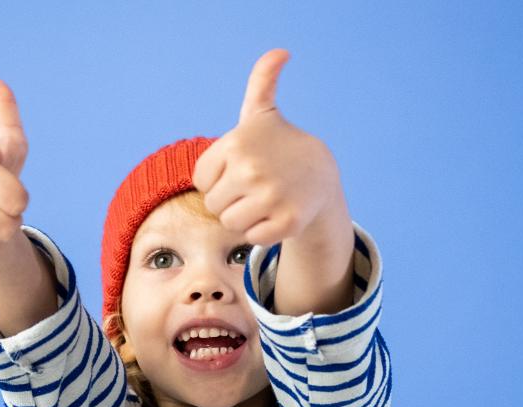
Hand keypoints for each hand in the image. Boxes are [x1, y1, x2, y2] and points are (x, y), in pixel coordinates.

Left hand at [192, 49, 343, 246]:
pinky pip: (254, 238)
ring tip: (263, 201)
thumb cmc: (280, 145)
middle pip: (214, 206)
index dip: (218, 179)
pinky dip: (262, 232)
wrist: (321, 174)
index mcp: (235, 144)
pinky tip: (276, 214)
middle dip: (230, 201)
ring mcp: (271, 197)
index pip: (201, 182)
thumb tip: (280, 51)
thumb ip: (261, 82)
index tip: (239, 169)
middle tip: (254, 188)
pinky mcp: (287, 222)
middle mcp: (251, 170)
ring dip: (244, 218)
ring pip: (231, 224)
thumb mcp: (263, 113)